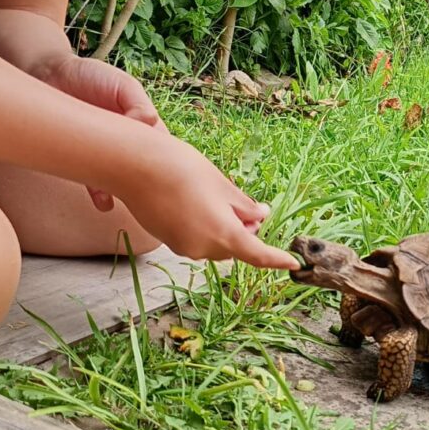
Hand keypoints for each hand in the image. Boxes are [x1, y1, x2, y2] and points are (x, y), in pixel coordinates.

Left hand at [37, 55, 166, 209]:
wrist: (50, 76)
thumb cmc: (90, 76)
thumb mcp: (122, 83)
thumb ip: (137, 101)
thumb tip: (148, 123)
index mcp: (142, 122)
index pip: (161, 145)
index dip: (167, 159)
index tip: (169, 172)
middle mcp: (127, 141)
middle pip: (143, 167)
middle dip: (147, 182)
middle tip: (151, 195)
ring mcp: (105, 153)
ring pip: (120, 179)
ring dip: (123, 191)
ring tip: (126, 201)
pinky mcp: (83, 160)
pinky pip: (94, 181)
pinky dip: (100, 193)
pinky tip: (104, 202)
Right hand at [116, 129, 300, 269]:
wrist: (135, 166)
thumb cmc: (184, 170)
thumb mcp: (224, 186)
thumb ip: (245, 207)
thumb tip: (262, 217)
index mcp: (224, 235)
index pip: (258, 255)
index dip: (277, 259)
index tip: (293, 263)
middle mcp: (203, 248)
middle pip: (234, 247)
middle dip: (244, 231)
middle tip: (250, 207)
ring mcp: (182, 246)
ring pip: (213, 242)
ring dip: (222, 228)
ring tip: (215, 195)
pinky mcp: (166, 240)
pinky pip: (194, 238)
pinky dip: (203, 226)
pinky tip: (194, 200)